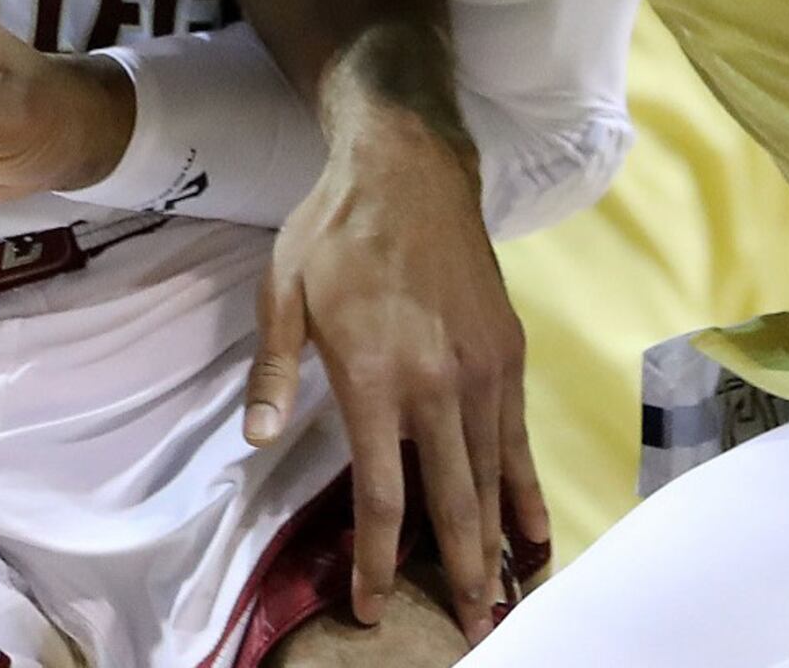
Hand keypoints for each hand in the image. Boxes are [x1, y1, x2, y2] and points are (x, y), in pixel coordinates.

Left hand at [247, 105, 541, 642]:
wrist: (411, 167)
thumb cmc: (334, 230)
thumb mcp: (281, 293)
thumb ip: (273, 372)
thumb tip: (253, 440)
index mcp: (376, 379)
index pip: (383, 496)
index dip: (379, 561)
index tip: (371, 606)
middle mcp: (438, 385)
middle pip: (455, 502)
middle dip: (459, 572)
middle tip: (466, 630)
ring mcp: (483, 371)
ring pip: (497, 476)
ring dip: (501, 543)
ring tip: (506, 597)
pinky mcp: (508, 354)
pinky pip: (520, 437)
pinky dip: (529, 488)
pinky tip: (536, 529)